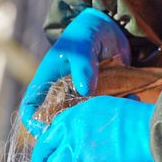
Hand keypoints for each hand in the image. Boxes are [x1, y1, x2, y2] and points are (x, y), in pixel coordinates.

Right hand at [20, 8, 129, 135]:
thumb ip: (83, 65)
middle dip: (66, 130)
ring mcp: (81, 98)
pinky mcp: (100, 98)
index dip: (34, 122)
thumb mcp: (82, 45)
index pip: (31, 108)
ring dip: (93, 122)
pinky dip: (114, 110)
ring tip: (110, 115)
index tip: (45, 132)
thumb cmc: (87, 33)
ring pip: (80, 120)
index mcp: (47, 82)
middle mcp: (62, 94)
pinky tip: (130, 99)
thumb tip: (84, 90)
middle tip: (84, 132)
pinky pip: (103, 111)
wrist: (111, 30)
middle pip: (56, 121)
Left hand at [32, 96, 157, 161]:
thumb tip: (112, 125)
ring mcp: (75, 147)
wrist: (156, 133)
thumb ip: (106, 120)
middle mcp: (72, 126)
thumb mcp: (120, 112)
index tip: (48, 157)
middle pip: (45, 150)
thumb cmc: (148, 125)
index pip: (54, 129)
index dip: (48, 146)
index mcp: (81, 111)